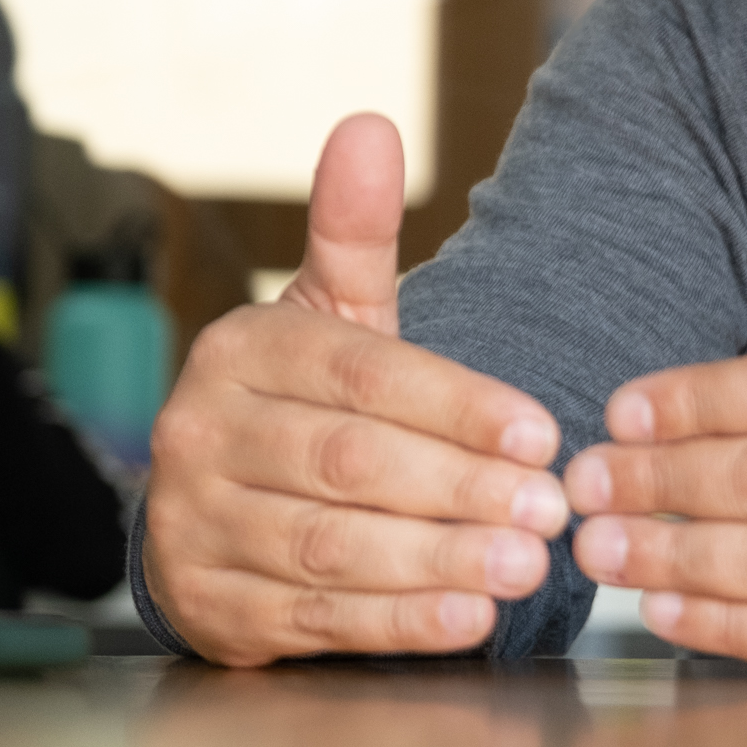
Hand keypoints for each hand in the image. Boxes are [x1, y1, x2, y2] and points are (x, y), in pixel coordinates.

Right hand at [144, 114, 570, 665]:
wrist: (222, 500)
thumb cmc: (304, 396)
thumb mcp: (330, 310)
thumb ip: (355, 230)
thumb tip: (370, 124)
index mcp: (240, 353)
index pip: (363, 378)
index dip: (458, 408)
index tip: (542, 434)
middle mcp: (202, 436)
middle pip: (351, 464)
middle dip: (461, 490)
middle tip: (550, 509)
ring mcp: (196, 526)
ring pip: (332, 547)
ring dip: (439, 561)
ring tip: (525, 564)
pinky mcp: (212, 606)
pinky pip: (315, 617)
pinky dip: (399, 621)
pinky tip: (468, 619)